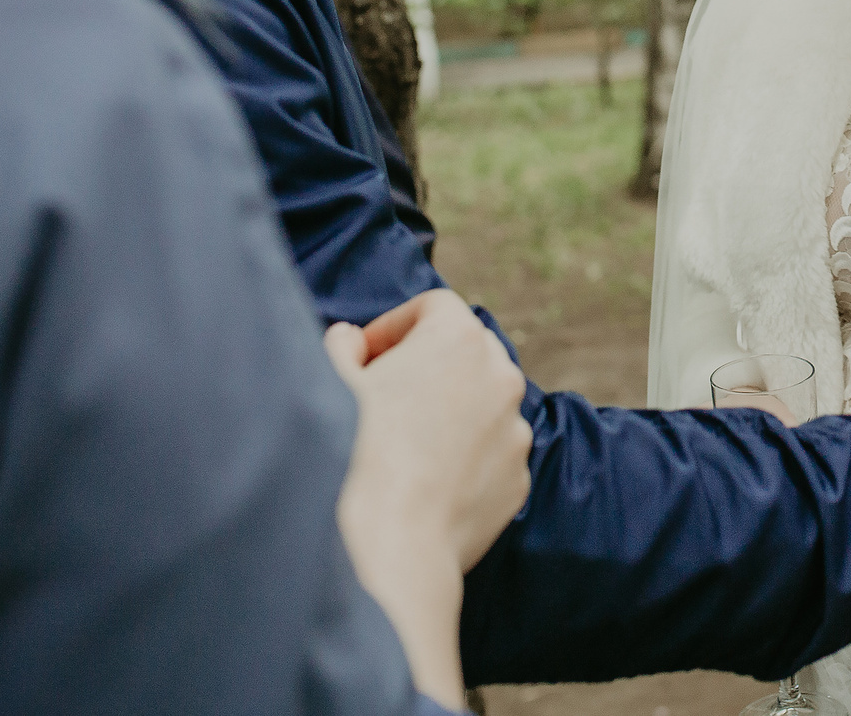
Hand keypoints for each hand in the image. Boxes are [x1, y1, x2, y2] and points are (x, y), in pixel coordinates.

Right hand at [331, 290, 532, 567]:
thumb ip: (341, 345)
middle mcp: (502, 374)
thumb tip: (349, 340)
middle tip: (383, 395)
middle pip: (465, 351)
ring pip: (482, 404)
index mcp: (459, 336)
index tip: (364, 358)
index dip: (392, 327)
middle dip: (426, 365)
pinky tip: (423, 482)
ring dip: (448, 411)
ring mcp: (516, 428)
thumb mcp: (332, 380)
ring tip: (402, 444)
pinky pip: (489, 453)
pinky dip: (463, 457)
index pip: (432, 306)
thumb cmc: (356, 452)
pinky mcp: (518, 476)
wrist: (391, 544)